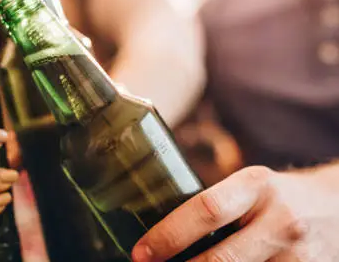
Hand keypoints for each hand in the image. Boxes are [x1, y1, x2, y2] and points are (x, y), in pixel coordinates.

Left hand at [132, 165, 338, 261]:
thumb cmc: (280, 197)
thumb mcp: (250, 186)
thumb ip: (217, 205)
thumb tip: (160, 229)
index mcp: (256, 186)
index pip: (205, 210)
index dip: (168, 235)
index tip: (141, 252)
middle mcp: (280, 220)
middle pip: (220, 258)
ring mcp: (298, 255)